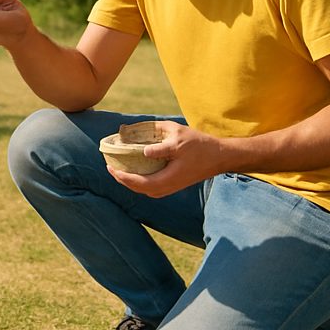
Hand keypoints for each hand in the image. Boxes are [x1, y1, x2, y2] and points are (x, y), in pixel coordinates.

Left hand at [107, 121, 226, 197]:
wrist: (219, 156)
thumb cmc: (199, 145)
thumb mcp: (178, 140)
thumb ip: (160, 146)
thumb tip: (143, 150)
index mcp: (168, 178)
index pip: (139, 184)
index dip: (122, 177)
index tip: (110, 167)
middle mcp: (168, 187)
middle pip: (139, 189)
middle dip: (122, 179)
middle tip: (109, 166)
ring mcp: (172, 187)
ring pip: (145, 190)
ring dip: (130, 181)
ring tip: (118, 169)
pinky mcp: (174, 183)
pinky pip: (152, 186)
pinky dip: (140, 180)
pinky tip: (135, 170)